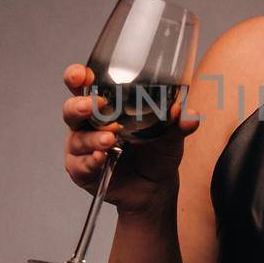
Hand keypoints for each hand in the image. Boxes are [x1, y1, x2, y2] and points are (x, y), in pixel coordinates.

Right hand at [61, 64, 201, 216]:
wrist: (156, 188)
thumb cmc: (156, 152)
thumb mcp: (171, 135)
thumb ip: (178, 122)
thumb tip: (191, 114)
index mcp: (103, 106)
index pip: (82, 86)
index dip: (77, 77)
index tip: (82, 74)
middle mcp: (87, 124)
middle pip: (72, 110)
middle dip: (80, 105)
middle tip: (95, 105)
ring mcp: (82, 149)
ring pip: (78, 139)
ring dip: (93, 138)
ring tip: (110, 139)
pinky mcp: (83, 172)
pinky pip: (81, 166)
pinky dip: (91, 162)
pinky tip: (101, 158)